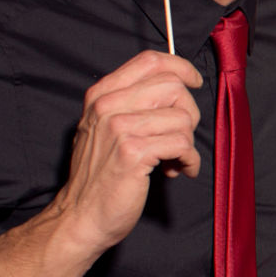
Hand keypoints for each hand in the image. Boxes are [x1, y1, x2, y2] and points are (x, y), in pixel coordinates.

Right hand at [49, 50, 204, 256]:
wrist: (81, 215)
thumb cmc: (101, 174)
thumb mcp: (105, 128)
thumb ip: (132, 104)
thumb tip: (177, 88)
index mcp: (102, 95)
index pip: (149, 61)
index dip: (181, 67)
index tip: (194, 81)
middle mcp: (108, 106)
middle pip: (173, 87)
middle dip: (189, 113)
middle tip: (180, 137)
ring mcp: (119, 128)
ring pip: (183, 118)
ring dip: (187, 143)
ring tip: (172, 160)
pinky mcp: (134, 152)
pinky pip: (183, 145)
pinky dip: (189, 161)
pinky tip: (175, 171)